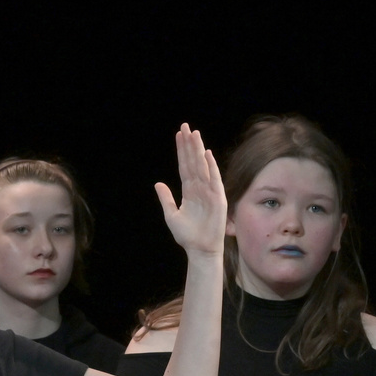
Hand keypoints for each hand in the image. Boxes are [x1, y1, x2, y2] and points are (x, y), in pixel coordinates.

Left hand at [154, 123, 225, 258]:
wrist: (200, 249)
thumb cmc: (187, 235)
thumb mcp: (171, 215)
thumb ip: (166, 199)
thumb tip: (158, 184)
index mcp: (189, 191)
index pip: (184, 166)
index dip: (182, 151)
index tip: (179, 135)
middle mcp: (199, 188)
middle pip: (193, 161)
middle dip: (189, 144)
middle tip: (186, 126)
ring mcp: (209, 192)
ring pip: (202, 166)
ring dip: (198, 150)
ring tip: (194, 134)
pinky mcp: (218, 199)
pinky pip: (214, 179)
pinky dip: (211, 167)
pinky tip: (206, 154)